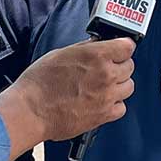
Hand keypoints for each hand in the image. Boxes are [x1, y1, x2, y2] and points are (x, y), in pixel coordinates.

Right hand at [0, 38, 135, 160]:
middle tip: (107, 68)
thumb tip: (96, 45)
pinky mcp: (104, 115)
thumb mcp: (61, 53)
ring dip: (119, 85)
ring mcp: (107, 96)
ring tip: (104, 86)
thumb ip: (84, 49)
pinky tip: (102, 101)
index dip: (122, 47)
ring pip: (129, 87)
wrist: (30, 111)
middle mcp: (106, 75)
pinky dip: (115, 105)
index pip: (127, 46)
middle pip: (130, 66)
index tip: (119, 50)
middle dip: (119, 66)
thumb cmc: (39, 83)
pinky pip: (121, 108)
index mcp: (96, 56)